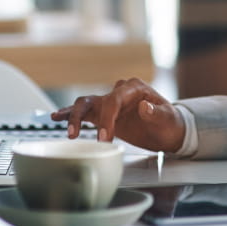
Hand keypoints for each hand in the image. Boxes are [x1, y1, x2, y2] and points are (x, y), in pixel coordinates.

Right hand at [51, 78, 184, 151]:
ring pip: (85, 104)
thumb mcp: (168, 118)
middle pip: (95, 100)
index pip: (114, 99)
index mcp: (134, 88)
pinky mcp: (104, 115)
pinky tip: (57, 117)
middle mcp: (119, 92)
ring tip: (61, 124)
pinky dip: (70, 115)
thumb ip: (158, 112)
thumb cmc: (170, 123)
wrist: (169, 131)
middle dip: (83, 117)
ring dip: (72, 115)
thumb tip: (145, 106)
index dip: (107, 118)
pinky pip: (85, 112)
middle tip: (78, 136)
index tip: (104, 137)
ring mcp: (110, 103)